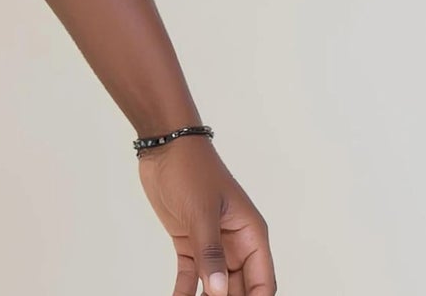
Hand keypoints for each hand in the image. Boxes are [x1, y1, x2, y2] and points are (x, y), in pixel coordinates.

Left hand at [136, 135, 275, 295]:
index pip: (262, 283)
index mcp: (250, 234)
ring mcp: (211, 244)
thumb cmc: (191, 167)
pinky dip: (185, 291)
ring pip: (215, 285)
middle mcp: (235, 243)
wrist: (163, 144)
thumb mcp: (202, 210)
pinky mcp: (188, 242)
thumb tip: (218, 291)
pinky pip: (190, 275)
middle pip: (240, 288)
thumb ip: (209, 252)